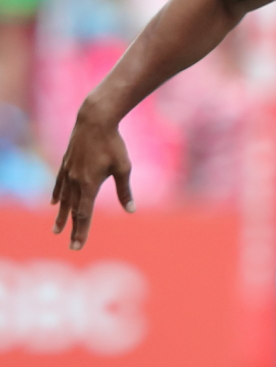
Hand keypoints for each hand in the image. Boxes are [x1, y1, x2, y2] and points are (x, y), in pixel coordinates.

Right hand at [51, 100, 134, 250]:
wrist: (95, 121)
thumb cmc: (113, 144)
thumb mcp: (124, 168)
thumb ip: (125, 191)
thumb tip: (131, 210)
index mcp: (89, 185)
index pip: (84, 214)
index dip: (81, 231)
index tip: (77, 245)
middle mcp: (76, 181)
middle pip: (73, 210)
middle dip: (72, 229)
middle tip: (72, 245)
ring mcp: (68, 172)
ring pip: (64, 199)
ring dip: (61, 215)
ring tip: (56, 229)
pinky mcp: (66, 163)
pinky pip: (60, 184)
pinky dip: (57, 195)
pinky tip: (54, 203)